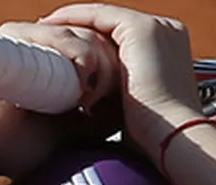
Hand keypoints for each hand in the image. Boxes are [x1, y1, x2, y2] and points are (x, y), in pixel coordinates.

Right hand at [0, 20, 120, 178]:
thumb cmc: (21, 145)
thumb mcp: (73, 132)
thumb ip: (98, 119)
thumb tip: (125, 109)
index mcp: (54, 65)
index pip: (98, 52)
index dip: (112, 70)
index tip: (115, 100)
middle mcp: (42, 47)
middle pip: (93, 38)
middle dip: (108, 66)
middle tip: (103, 99)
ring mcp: (28, 39)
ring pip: (81, 34)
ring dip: (96, 63)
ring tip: (89, 96)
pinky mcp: (15, 35)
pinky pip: (59, 36)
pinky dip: (77, 52)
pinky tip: (83, 76)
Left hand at [41, 4, 203, 157]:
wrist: (171, 138)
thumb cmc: (154, 137)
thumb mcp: (135, 108)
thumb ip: (119, 95)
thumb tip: (93, 104)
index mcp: (170, 50)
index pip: (123, 39)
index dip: (92, 42)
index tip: (65, 52)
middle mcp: (166, 33)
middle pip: (112, 25)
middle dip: (79, 28)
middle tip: (47, 34)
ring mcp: (156, 27)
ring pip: (104, 17)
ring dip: (71, 20)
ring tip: (44, 29)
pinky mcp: (141, 28)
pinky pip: (99, 15)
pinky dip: (73, 18)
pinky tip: (51, 26)